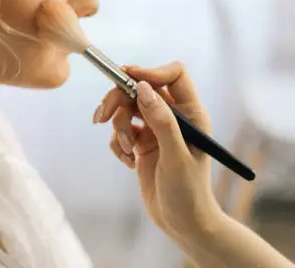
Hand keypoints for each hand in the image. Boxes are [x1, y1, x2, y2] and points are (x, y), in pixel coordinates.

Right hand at [94, 61, 222, 238]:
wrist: (181, 223)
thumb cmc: (188, 192)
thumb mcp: (175, 156)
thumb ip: (161, 121)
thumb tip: (143, 88)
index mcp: (191, 112)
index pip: (173, 74)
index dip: (150, 71)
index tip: (127, 77)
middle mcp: (174, 116)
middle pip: (140, 88)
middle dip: (119, 100)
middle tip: (102, 116)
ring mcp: (155, 128)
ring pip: (126, 108)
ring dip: (118, 127)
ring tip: (126, 151)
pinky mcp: (141, 142)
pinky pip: (120, 130)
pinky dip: (118, 144)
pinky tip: (129, 162)